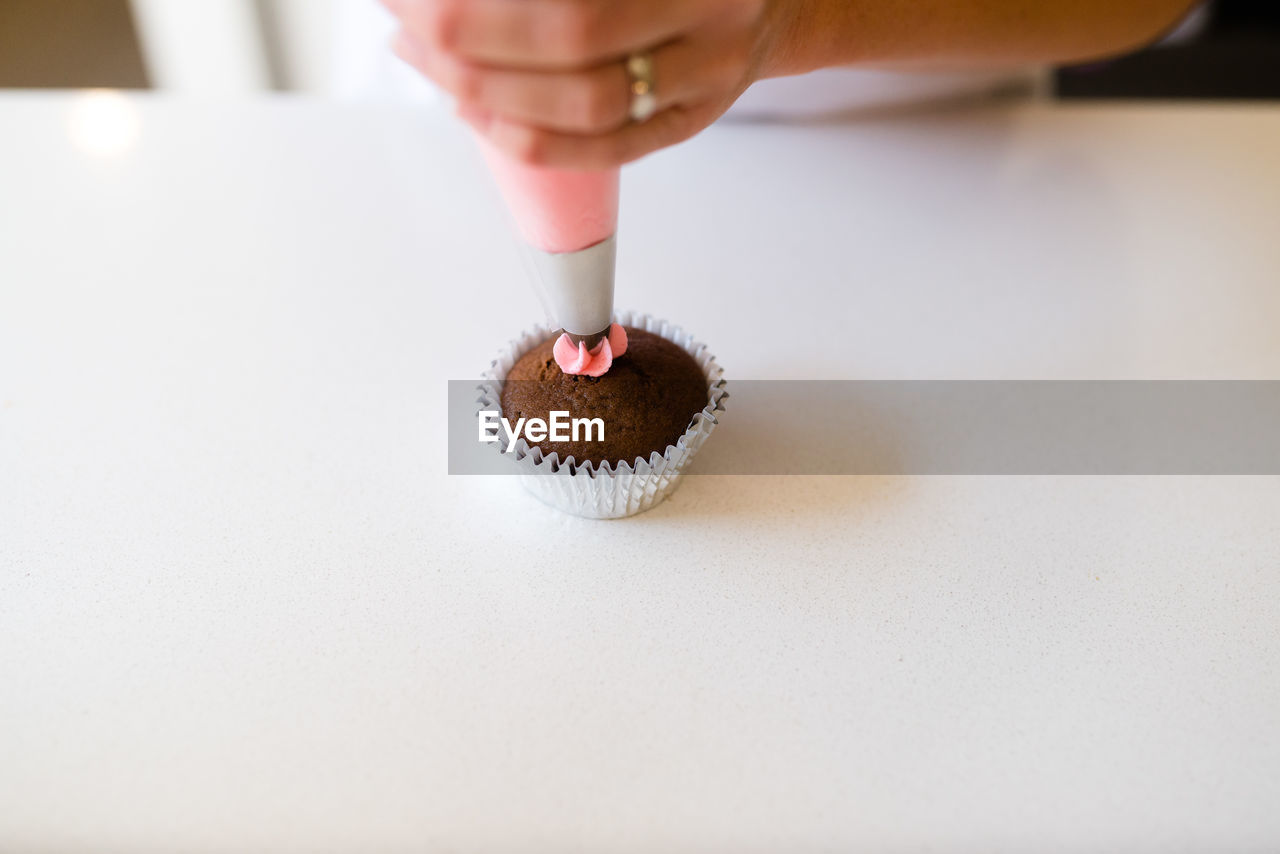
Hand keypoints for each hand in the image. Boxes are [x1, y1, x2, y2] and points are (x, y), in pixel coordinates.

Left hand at [382, 0, 777, 167]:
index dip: (482, 1)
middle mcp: (710, 9)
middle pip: (574, 31)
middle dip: (470, 33)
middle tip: (408, 17)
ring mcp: (708, 74)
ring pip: (587, 102)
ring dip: (490, 88)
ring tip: (429, 61)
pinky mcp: (693, 122)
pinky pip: (606, 150)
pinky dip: (529, 138)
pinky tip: (475, 112)